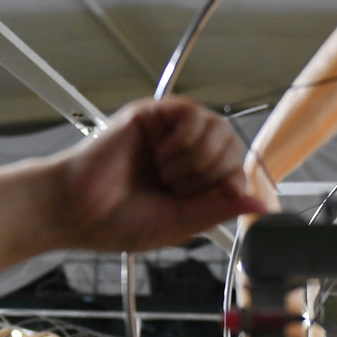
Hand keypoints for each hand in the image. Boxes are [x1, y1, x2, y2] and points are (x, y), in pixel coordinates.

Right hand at [57, 98, 265, 252]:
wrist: (76, 209)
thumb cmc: (116, 221)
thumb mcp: (179, 224)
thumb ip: (220, 210)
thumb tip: (260, 205)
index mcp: (189, 182)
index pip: (234, 170)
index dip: (231, 184)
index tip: (211, 199)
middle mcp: (182, 153)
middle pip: (231, 146)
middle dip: (212, 174)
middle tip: (178, 188)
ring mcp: (168, 132)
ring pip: (218, 128)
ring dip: (199, 158)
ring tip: (167, 174)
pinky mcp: (152, 115)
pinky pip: (194, 113)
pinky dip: (186, 140)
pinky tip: (162, 157)